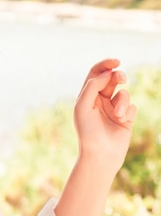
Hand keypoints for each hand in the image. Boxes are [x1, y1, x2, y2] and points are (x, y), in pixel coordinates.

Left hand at [74, 58, 136, 174]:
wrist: (100, 154)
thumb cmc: (87, 131)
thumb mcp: (83, 106)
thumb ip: (93, 87)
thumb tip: (107, 73)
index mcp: (87, 96)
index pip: (96, 74)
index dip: (105, 65)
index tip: (116, 61)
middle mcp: (100, 100)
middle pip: (111, 79)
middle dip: (118, 76)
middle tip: (121, 78)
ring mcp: (113, 108)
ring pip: (123, 93)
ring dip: (122, 101)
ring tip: (117, 114)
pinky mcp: (126, 117)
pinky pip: (132, 106)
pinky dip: (128, 111)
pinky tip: (122, 120)